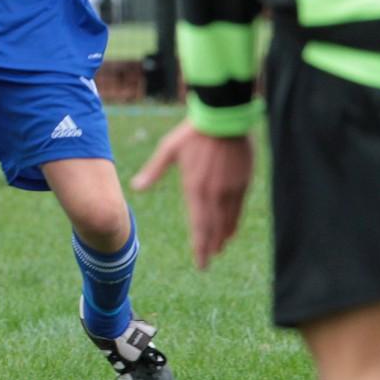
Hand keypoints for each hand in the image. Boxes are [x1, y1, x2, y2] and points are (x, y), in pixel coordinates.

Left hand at [131, 119, 253, 268]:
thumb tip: (136, 187)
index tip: (201, 263)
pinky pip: (239, 208)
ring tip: (219, 248)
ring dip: (223, 236)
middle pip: (214, 228)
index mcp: (194, 188)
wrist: (222, 116)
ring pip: (228, 220)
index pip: (198, 225)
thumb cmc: (192, 133)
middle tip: (208, 261)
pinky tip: (232, 229)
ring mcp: (230, 188)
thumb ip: (154, 171)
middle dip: (211, 246)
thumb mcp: (169, 149)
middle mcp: (214, 193)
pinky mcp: (243, 181)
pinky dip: (235, 222)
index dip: (200, 246)